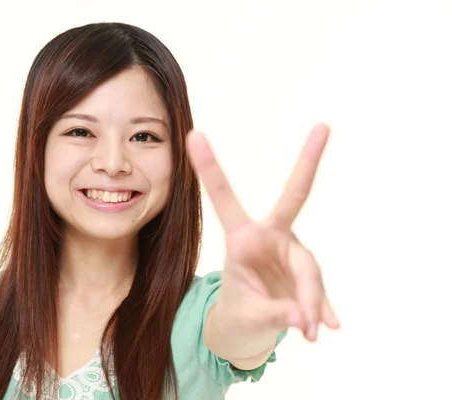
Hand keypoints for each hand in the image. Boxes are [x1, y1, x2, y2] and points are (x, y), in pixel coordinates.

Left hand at [187, 123, 339, 341]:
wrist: (248, 328)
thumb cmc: (239, 313)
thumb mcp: (246, 317)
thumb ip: (273, 315)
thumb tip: (304, 319)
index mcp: (242, 238)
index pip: (225, 199)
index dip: (210, 168)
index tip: (194, 135)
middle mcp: (271, 236)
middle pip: (294, 197)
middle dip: (308, 161)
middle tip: (323, 126)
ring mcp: (293, 251)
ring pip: (310, 270)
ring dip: (310, 302)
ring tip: (308, 332)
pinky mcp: (308, 271)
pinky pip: (320, 290)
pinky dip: (322, 309)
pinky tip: (328, 325)